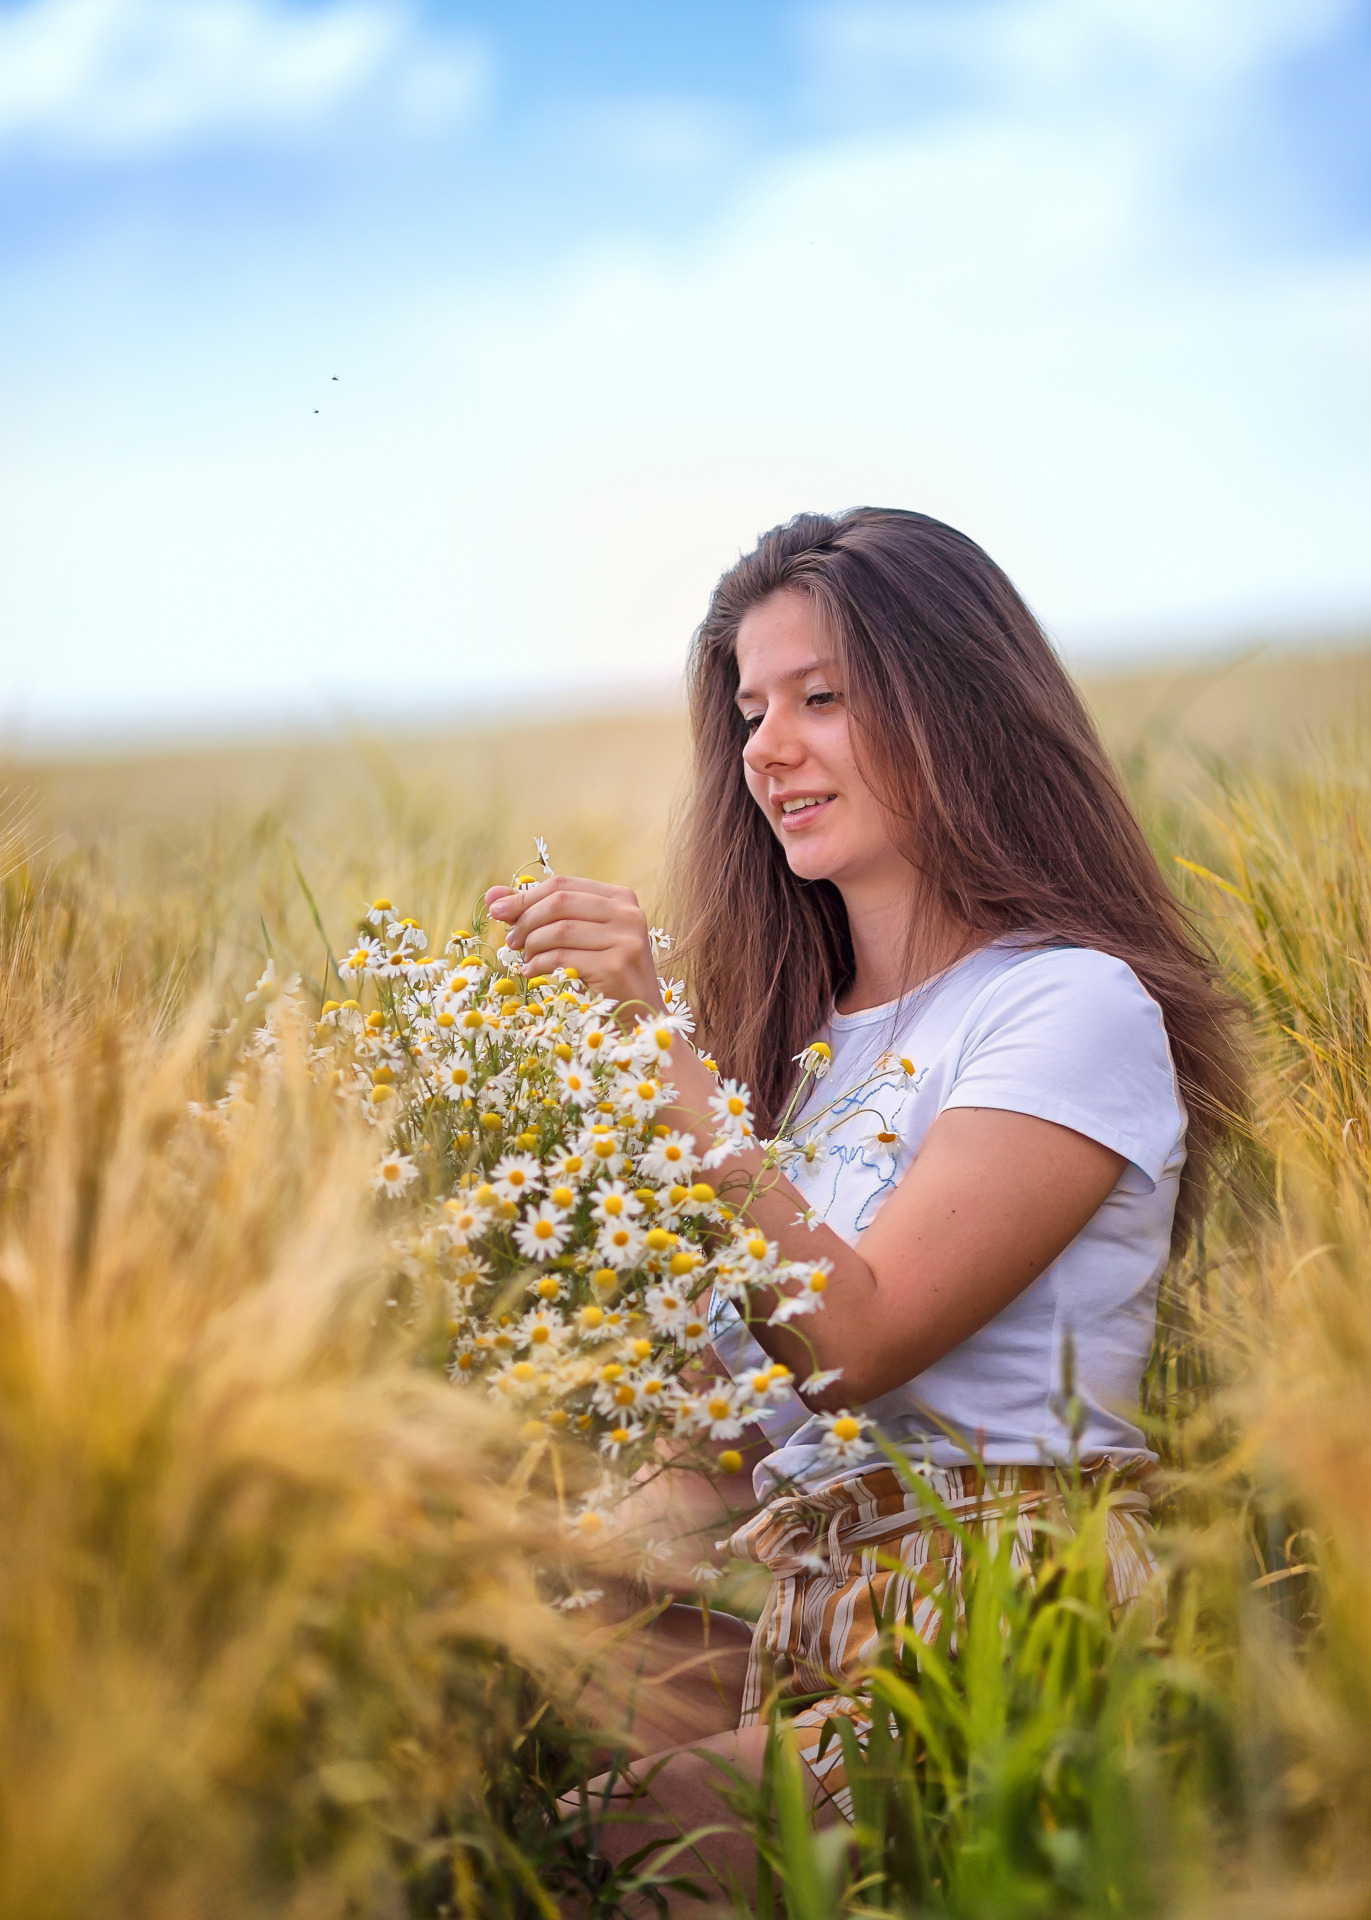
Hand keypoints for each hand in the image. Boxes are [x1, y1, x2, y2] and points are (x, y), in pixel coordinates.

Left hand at [483, 874, 663, 1013]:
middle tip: (511, 942)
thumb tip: (492, 894)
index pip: (562, 885)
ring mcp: (625, 939)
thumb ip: (539, 913)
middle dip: (525, 920)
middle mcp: (628, 914)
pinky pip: (562, 957)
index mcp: (621, 898)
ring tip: (524, 959)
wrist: (640, 1018)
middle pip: (559, 903)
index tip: (497, 911)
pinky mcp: (616, 965)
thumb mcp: (577, 938)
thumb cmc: (605, 976)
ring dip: (532, 945)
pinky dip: (539, 964)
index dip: (524, 896)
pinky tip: (532, 972)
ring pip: (559, 930)